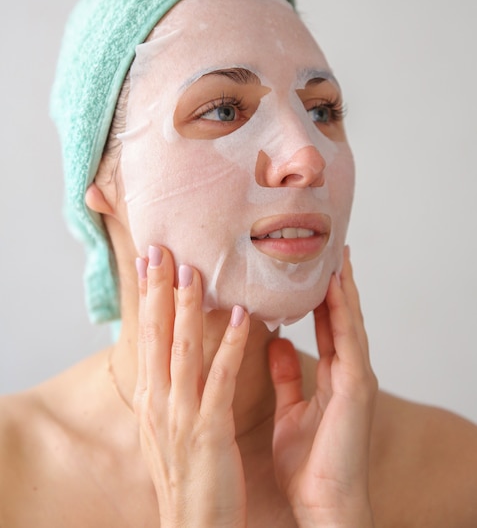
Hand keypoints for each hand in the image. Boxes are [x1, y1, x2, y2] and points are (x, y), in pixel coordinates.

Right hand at [133, 245, 249, 527]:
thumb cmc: (187, 476)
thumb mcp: (169, 428)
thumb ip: (171, 390)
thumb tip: (174, 358)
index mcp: (152, 399)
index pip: (146, 337)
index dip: (147, 298)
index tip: (149, 262)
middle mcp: (160, 401)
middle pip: (155, 334)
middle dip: (157, 290)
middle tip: (161, 248)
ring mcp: (182, 415)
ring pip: (183, 349)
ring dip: (188, 307)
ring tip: (196, 270)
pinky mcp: (208, 430)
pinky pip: (220, 379)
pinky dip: (229, 345)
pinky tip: (240, 317)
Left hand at [268, 247, 376, 526]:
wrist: (324, 507)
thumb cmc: (309, 467)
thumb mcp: (291, 412)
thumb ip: (287, 377)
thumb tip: (275, 344)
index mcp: (334, 377)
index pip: (329, 325)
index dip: (323, 294)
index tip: (315, 265)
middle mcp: (349, 371)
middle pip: (342, 316)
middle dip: (336, 282)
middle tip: (330, 247)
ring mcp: (356, 378)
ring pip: (349, 321)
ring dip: (342, 287)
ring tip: (335, 253)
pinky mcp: (355, 387)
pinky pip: (348, 340)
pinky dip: (342, 310)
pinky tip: (335, 285)